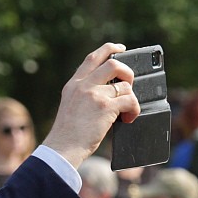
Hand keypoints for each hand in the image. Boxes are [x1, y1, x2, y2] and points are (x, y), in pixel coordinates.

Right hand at [42, 42, 142, 169]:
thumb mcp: (70, 106)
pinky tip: (128, 118)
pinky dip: (134, 109)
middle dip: (127, 72)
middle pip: (113, 64)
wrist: (63, 148)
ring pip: (124, 85)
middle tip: (129, 85)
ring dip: (131, 98)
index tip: (121, 49)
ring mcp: (95, 95)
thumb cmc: (67, 134)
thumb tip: (109, 92)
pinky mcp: (106, 107)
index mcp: (74, 84)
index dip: (109, 49)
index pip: (93, 58)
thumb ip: (84, 94)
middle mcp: (84, 85)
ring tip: (127, 112)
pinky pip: (129, 100)